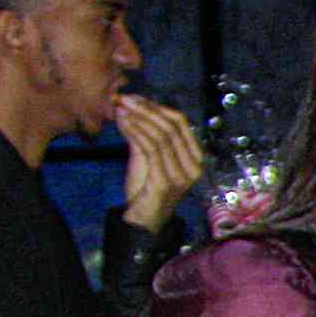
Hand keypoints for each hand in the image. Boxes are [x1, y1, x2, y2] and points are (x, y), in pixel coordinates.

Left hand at [114, 94, 207, 230]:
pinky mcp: (167, 182)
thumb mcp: (146, 157)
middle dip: (147, 109)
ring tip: (120, 108)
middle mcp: (194, 166)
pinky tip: (123, 123)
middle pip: (173, 127)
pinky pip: (151, 150)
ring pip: (162, 136)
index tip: (136, 97)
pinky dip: (136, 132)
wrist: (144, 218)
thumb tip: (131, 108)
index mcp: (194, 158)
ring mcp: (182, 175)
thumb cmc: (146, 188)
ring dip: (139, 118)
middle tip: (124, 98)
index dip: (159, 107)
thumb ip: (143, 136)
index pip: (182, 124)